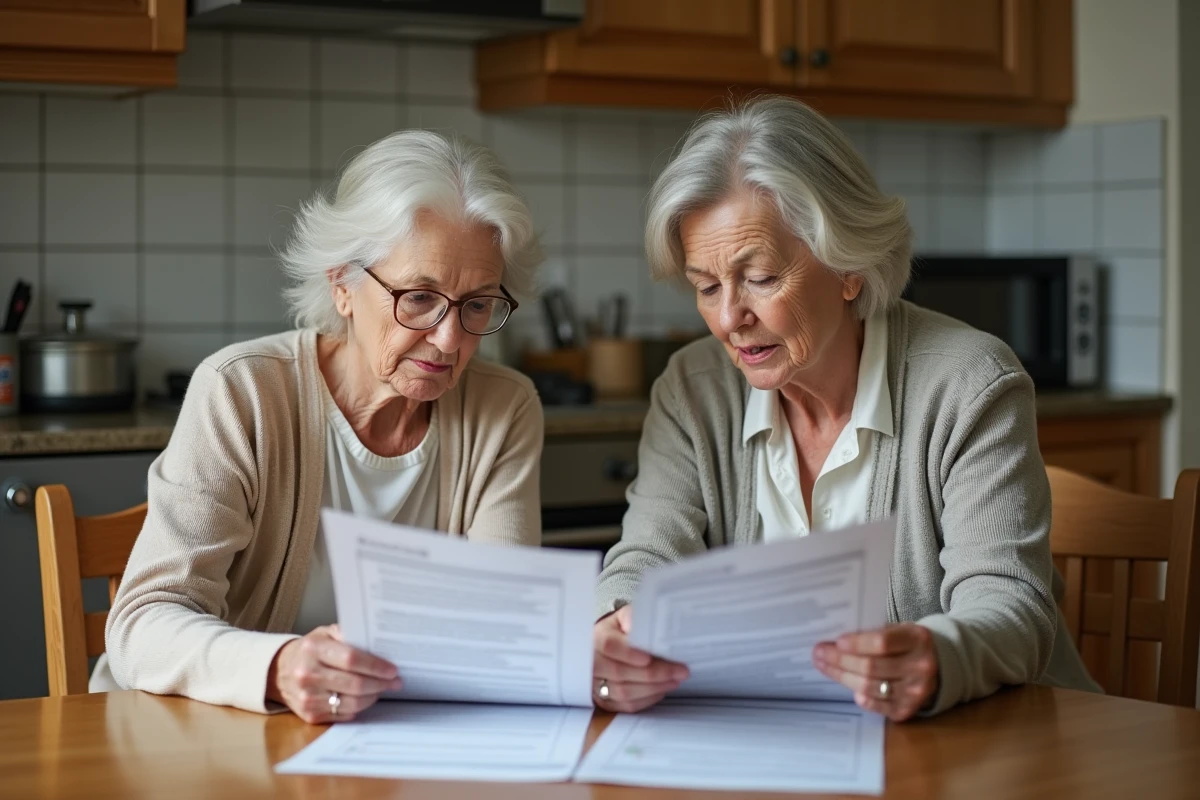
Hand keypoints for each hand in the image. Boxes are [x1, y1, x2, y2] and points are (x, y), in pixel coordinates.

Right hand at [266, 624, 401, 722]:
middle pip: (355, 684)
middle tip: (395, 681)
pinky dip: (359, 707)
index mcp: (313, 649)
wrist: (279, 671)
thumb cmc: (310, 650)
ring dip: (373, 697)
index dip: (376, 666)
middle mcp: (307, 674)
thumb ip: (349, 635)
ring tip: (382, 689)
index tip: (392, 670)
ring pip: (352, 703)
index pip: (351, 659)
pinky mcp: (309, 714)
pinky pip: (344, 714)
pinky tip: (365, 698)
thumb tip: (378, 643)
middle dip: (380, 684)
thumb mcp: (325, 633)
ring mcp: (307, 697)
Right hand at [592, 605, 688, 712]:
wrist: (603, 649)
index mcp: (596, 638)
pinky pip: (627, 705)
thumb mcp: (623, 618)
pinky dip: (648, 699)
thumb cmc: (618, 633)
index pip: (610, 646)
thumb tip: (637, 625)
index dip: (630, 653)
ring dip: (654, 688)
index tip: (650, 657)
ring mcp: (596, 685)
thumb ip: (632, 617)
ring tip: (675, 679)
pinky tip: (662, 689)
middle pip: (620, 672)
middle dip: (654, 673)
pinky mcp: (605, 701)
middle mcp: (593, 663)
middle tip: (679, 670)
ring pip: (625, 692)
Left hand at [812, 623, 938, 721]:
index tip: (836, 642)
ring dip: (842, 677)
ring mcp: (915, 692)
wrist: (939, 667)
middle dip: (840, 661)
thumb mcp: (899, 630)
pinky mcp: (907, 710)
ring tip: (824, 666)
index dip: (856, 644)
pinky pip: (876, 705)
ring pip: (869, 687)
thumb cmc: (908, 644)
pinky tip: (848, 687)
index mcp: (918, 640)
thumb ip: (874, 634)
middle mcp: (920, 667)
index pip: (882, 643)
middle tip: (819, 653)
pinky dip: (860, 696)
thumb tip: (835, 641)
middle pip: (871, 667)